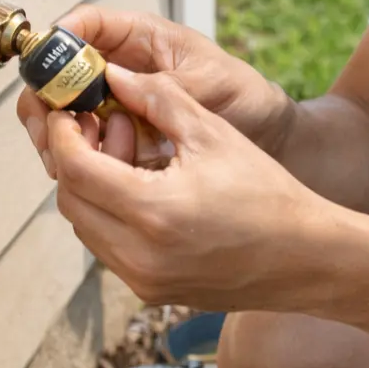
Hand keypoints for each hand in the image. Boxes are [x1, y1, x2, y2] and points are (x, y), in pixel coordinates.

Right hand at [16, 5, 293, 162]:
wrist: (269, 138)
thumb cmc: (246, 96)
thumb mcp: (212, 83)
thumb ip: (168, 83)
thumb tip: (117, 80)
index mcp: (143, 40)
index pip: (87, 25)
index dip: (59, 39)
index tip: (46, 62)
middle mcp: (123, 69)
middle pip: (62, 72)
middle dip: (47, 95)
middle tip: (48, 123)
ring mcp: (120, 105)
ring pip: (68, 111)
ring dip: (57, 130)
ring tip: (63, 153)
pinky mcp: (124, 138)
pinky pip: (89, 142)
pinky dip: (79, 156)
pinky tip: (81, 171)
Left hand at [44, 65, 331, 309]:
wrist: (305, 255)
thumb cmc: (267, 193)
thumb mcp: (213, 133)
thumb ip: (159, 98)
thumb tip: (115, 75)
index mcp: (153, 211)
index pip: (75, 168)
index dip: (62, 134)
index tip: (67, 110)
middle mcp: (139, 255)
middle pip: (71, 200)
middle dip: (76, 158)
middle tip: (103, 126)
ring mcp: (142, 280)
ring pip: (86, 227)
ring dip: (93, 188)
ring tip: (132, 155)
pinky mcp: (151, 292)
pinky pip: (109, 248)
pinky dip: (111, 215)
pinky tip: (144, 189)